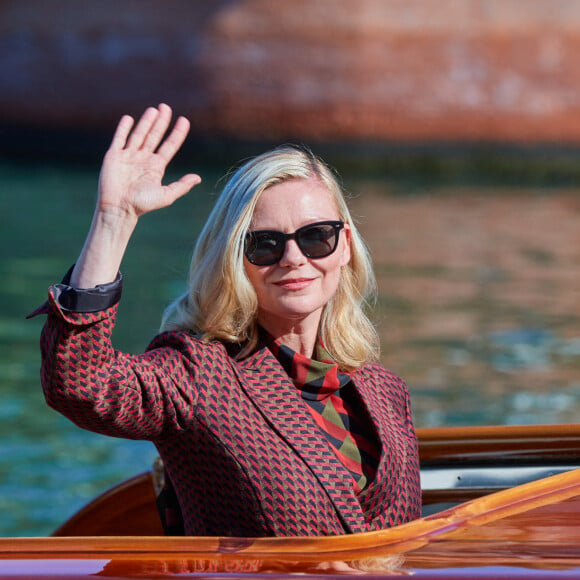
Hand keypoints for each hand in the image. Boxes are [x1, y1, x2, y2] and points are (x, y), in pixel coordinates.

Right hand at [97, 103, 200, 219]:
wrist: (119, 208)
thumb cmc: (143, 205)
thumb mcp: (166, 195)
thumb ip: (182, 186)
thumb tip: (198, 178)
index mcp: (156, 167)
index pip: (169, 146)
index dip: (177, 133)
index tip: (184, 120)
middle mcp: (143, 159)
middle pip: (154, 136)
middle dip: (161, 122)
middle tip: (166, 107)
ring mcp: (128, 156)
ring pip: (139, 135)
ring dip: (146, 122)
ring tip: (154, 110)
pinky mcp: (114, 156)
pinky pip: (119, 139)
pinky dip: (124, 128)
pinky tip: (129, 118)